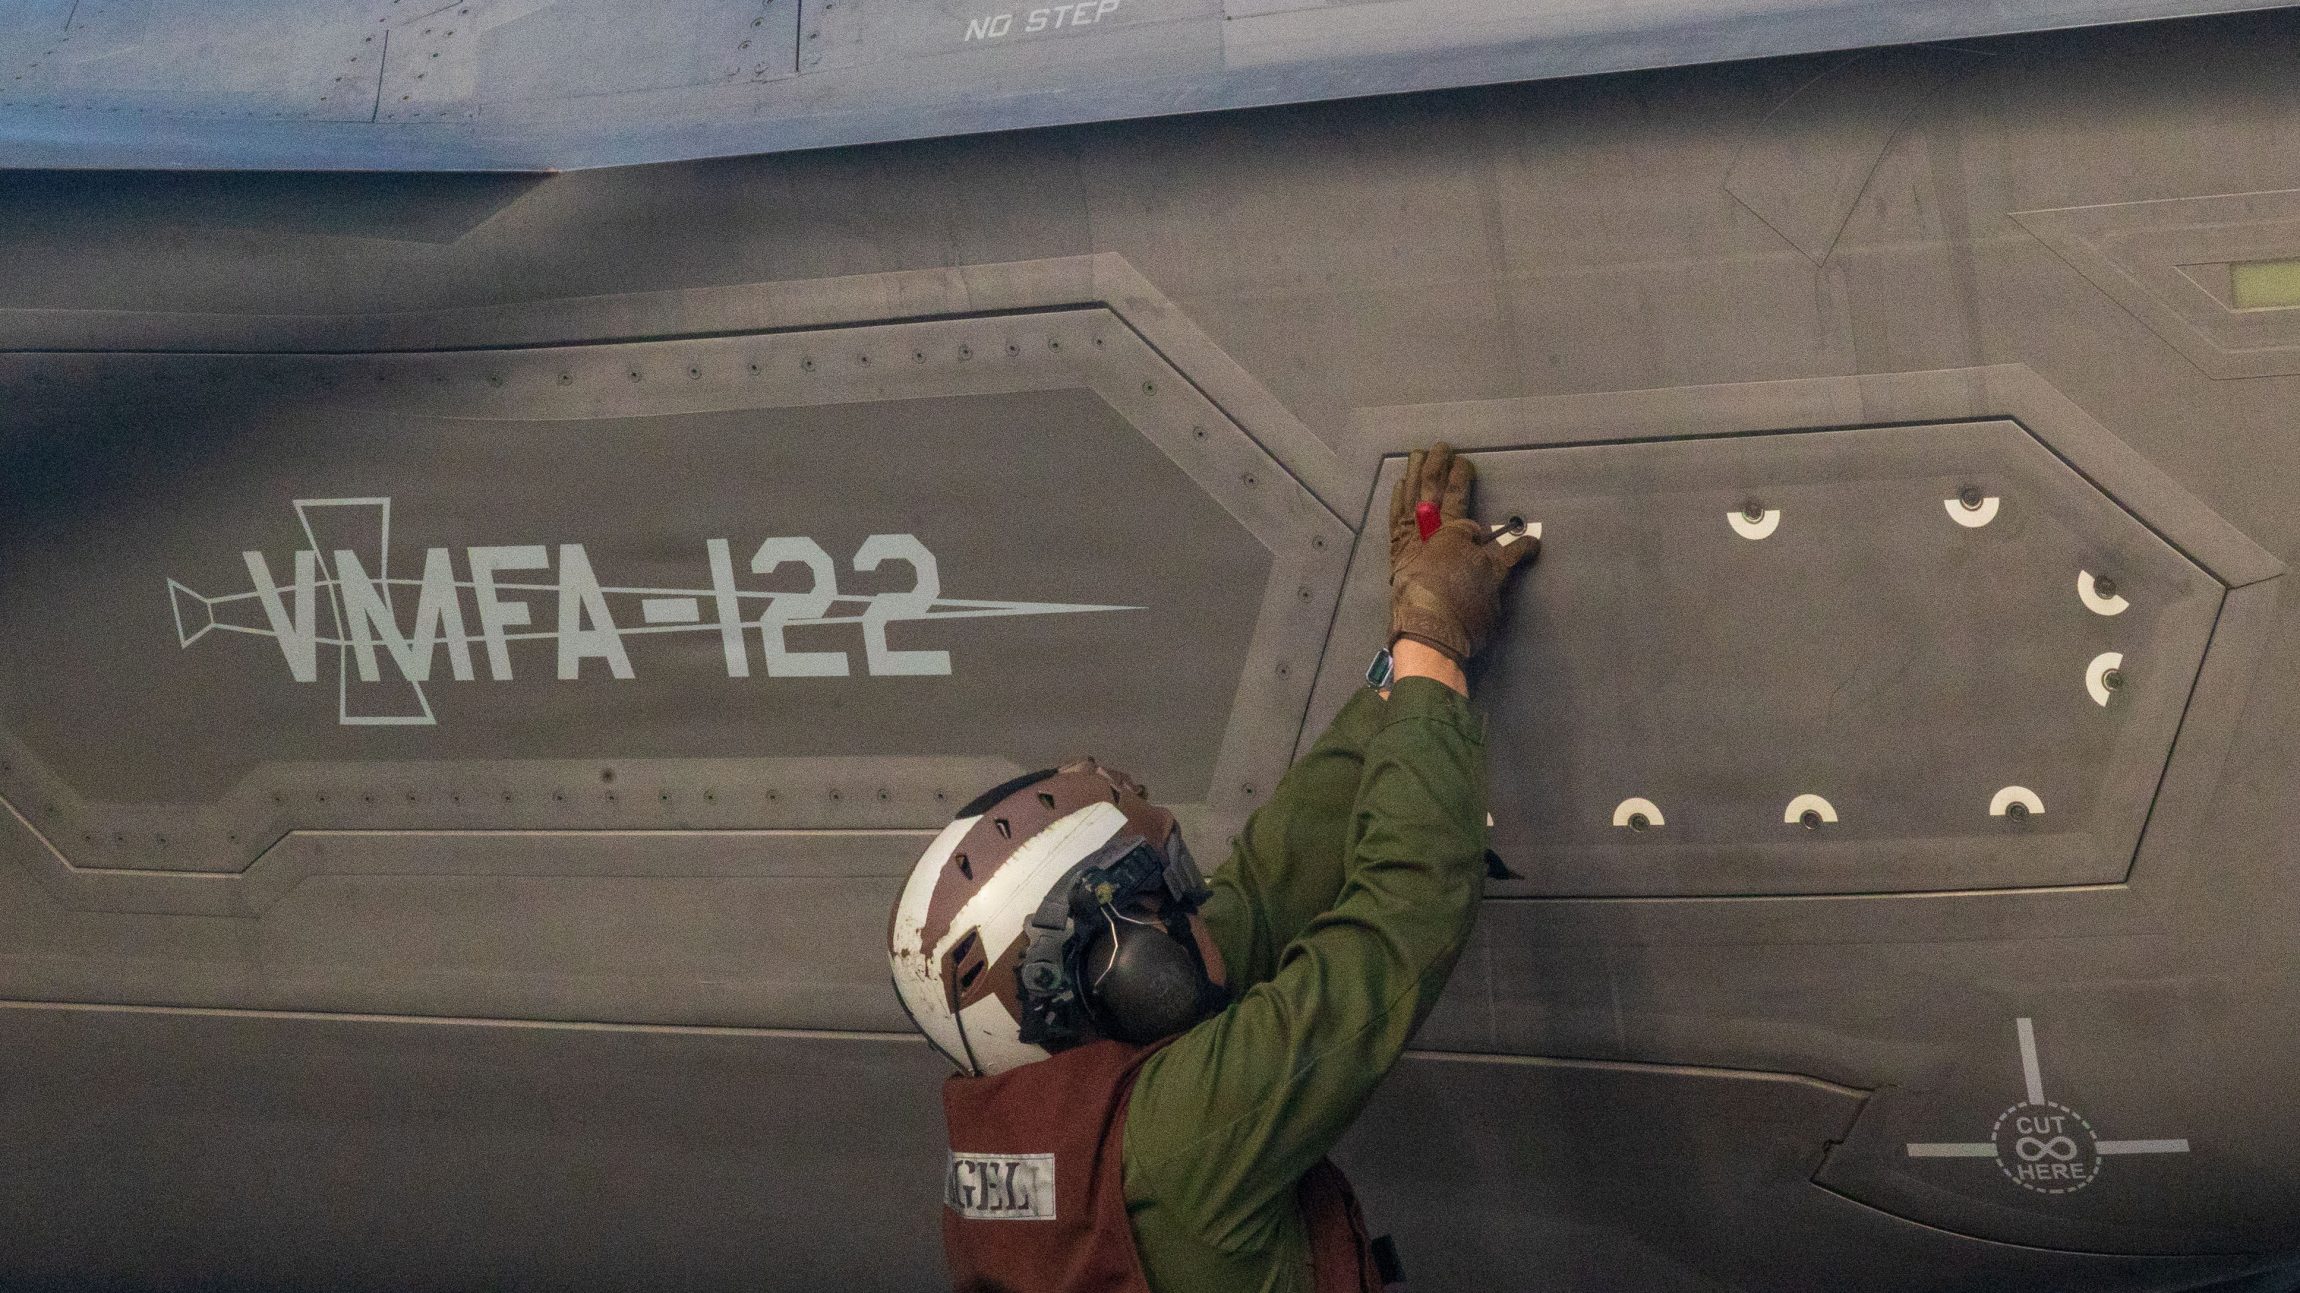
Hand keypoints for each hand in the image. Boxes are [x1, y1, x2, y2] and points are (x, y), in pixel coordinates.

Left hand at [1386, 442, 1536, 665]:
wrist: (1429, 635)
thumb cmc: (1465, 609)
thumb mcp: (1495, 582)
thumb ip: (1510, 557)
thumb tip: (1532, 543)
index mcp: (1454, 532)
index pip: (1457, 494)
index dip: (1461, 476)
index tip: (1464, 462)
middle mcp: (1428, 530)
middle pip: (1429, 488)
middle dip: (1434, 465)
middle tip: (1438, 446)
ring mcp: (1409, 542)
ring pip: (1408, 499)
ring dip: (1412, 475)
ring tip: (1414, 456)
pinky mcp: (1396, 557)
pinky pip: (1394, 520)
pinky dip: (1396, 501)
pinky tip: (1398, 489)